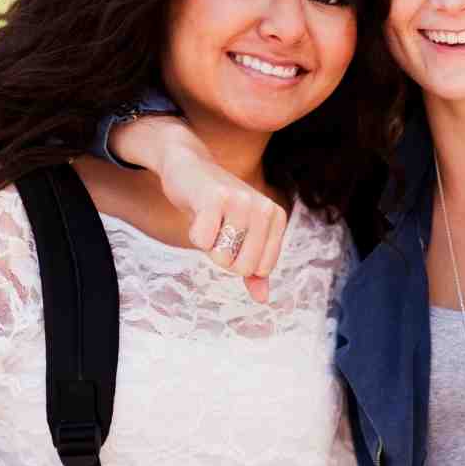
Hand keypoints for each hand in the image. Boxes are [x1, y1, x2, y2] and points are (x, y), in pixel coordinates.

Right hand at [110, 117, 287, 302]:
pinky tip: (197, 212)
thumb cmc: (216, 206)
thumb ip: (254, 268)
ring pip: (222, 257)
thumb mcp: (240, 236)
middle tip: (217, 229)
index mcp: (276, 218)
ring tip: (208, 219)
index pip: (261, 269)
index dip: (238, 260)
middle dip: (222, 256)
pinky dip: (194, 233)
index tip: (231, 236)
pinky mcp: (216, 198)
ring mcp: (241, 201)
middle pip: (242, 267)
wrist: (188, 166)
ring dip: (207, 245)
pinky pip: (202, 242)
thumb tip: (263, 299)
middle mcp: (264, 208)